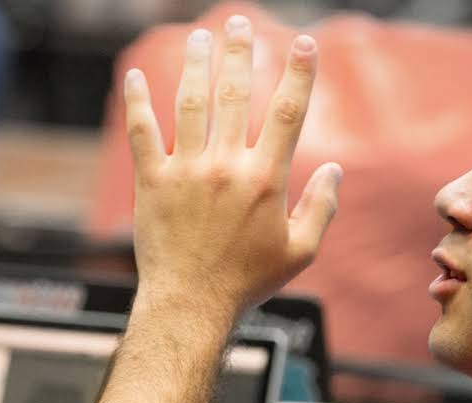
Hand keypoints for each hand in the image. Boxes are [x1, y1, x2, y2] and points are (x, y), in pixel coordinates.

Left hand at [124, 15, 342, 313]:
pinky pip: (143, 134)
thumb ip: (321, 207)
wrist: (189, 305)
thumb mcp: (299, 251)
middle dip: (239, 52)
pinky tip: (138, 76)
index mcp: (265, 180)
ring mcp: (185, 173)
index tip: (303, 43)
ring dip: (196, 65)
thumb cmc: (247, 282)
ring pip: (190, 104)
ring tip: (201, 37)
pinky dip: (139, 102)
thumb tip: (333, 169)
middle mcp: (225, 168)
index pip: (286, 113)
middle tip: (239, 22)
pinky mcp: (153, 183)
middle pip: (234, 95)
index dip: (298, 74)